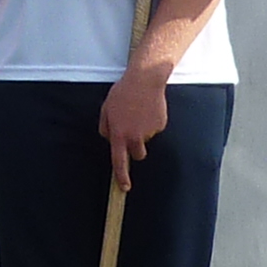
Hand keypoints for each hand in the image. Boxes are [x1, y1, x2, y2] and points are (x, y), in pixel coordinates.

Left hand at [100, 70, 169, 184]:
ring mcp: (149, 132)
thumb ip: (106, 128)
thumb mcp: (106, 109)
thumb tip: (111, 140)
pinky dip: (151, 122)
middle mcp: (135, 136)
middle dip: (136, 148)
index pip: (119, 161)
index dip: (121, 176)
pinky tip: (147, 108)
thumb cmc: (122, 93)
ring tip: (138, 113)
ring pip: (146, 140)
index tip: (124, 187)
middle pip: (138, 155)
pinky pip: (154, 129)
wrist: (145, 80)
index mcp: (119, 134)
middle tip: (132, 130)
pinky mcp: (160, 125)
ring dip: (142, 132)